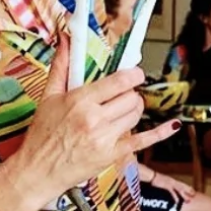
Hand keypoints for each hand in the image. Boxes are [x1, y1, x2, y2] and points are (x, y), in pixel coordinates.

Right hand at [11, 39, 179, 201]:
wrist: (37, 171)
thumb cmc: (42, 134)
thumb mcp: (49, 96)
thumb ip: (61, 66)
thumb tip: (65, 40)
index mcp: (80, 101)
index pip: (119, 81)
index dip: (133, 75)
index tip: (135, 73)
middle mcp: (95, 119)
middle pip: (130, 97)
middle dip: (129, 93)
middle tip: (120, 95)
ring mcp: (105, 139)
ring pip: (135, 114)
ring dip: (133, 108)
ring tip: (122, 109)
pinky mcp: (111, 156)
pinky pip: (142, 141)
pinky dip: (160, 132)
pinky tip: (173, 124)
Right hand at [148, 170, 195, 200]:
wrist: (151, 176)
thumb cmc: (156, 179)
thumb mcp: (163, 181)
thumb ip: (167, 185)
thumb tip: (169, 188)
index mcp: (172, 180)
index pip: (182, 184)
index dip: (188, 187)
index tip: (193, 191)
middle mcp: (173, 181)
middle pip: (183, 186)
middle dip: (189, 191)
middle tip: (194, 195)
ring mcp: (170, 183)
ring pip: (179, 190)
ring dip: (184, 195)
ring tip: (188, 200)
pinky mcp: (166, 186)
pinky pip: (172, 192)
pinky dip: (175, 197)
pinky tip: (177, 202)